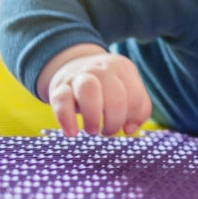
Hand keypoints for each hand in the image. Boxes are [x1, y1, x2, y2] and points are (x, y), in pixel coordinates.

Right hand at [37, 44, 152, 136]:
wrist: (72, 65)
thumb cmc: (106, 86)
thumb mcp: (127, 89)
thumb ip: (138, 109)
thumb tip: (129, 129)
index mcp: (122, 68)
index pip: (135, 97)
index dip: (130, 117)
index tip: (122, 124)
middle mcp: (101, 69)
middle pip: (115, 95)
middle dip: (114, 120)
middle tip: (107, 130)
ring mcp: (79, 76)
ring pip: (88, 88)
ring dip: (93, 116)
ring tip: (92, 130)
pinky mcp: (59, 87)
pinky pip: (61, 100)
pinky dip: (66, 119)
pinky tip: (72, 133)